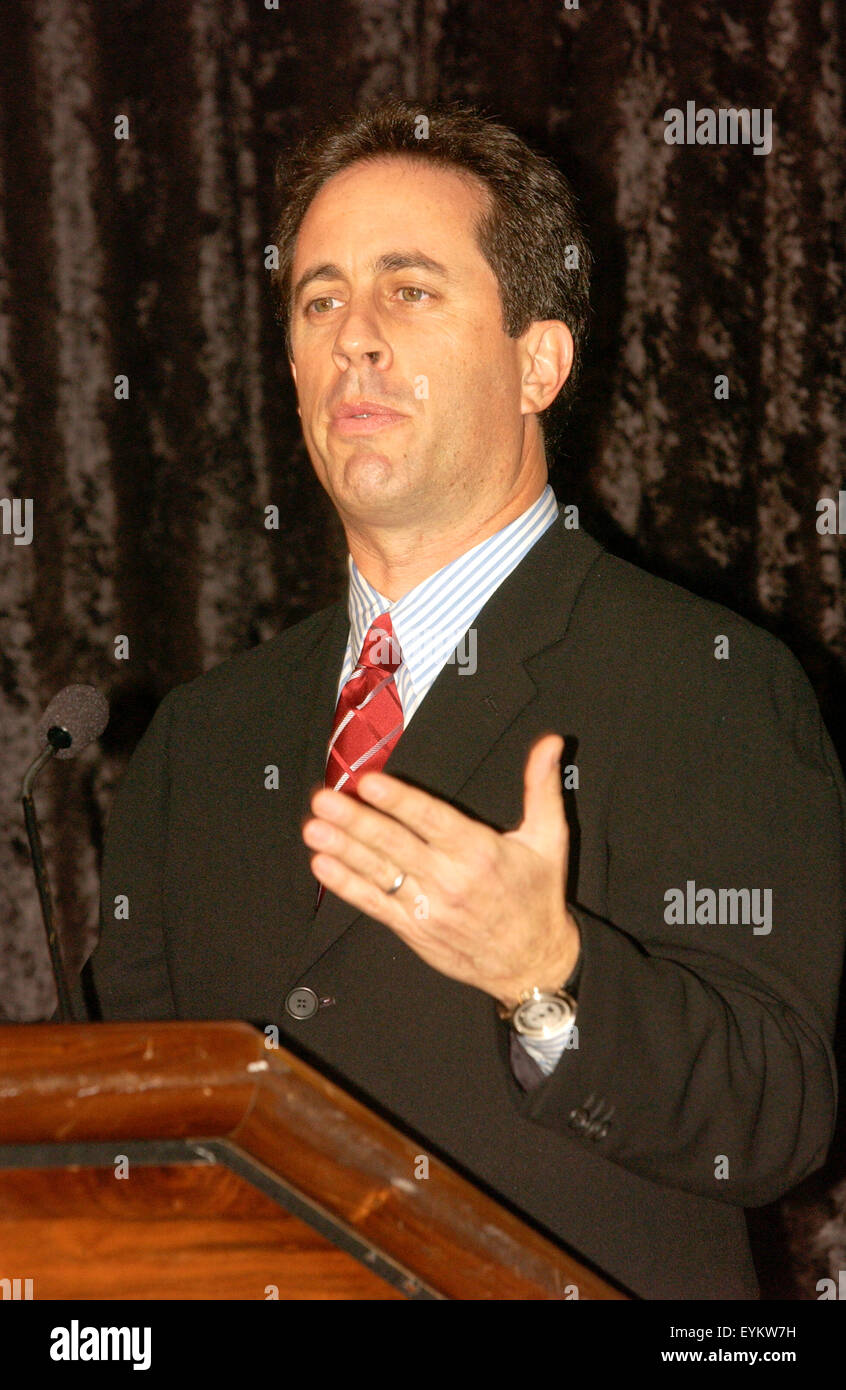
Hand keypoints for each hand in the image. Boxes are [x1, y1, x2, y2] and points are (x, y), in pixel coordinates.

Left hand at [301, 733, 580, 1007]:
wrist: (533, 964)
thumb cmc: (538, 897)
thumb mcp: (549, 839)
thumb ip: (542, 787)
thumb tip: (550, 743)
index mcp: (480, 852)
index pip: (432, 820)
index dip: (399, 801)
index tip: (370, 783)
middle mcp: (451, 879)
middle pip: (395, 844)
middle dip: (356, 820)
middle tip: (325, 798)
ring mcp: (429, 907)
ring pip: (380, 872)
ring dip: (343, 849)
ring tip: (314, 827)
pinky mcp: (414, 929)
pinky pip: (375, 904)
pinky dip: (347, 885)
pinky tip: (324, 865)